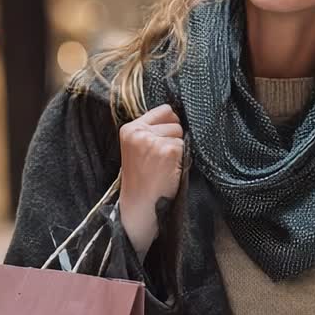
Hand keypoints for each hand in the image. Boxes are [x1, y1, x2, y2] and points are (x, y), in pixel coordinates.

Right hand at [117, 104, 183, 255]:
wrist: (140, 204)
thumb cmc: (142, 177)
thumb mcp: (138, 147)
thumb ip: (151, 131)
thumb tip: (176, 116)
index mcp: (130, 128)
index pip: (164, 110)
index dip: (169, 124)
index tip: (162, 140)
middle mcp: (139, 132)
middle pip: (174, 121)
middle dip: (173, 137)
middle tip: (160, 158)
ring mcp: (153, 141)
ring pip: (180, 133)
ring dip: (177, 149)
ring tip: (163, 165)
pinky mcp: (167, 151)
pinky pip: (184, 147)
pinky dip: (181, 159)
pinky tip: (168, 170)